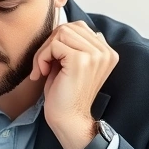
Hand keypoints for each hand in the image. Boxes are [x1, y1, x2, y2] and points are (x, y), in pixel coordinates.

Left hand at [30, 20, 118, 148]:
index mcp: (107, 52)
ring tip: (42, 69)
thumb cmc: (65, 95)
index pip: (79, 28)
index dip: (59, 41)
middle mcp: (105, 51)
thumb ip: (72, 45)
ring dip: (44, 50)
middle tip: (42, 65)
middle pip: (69, 27)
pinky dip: (42, 57)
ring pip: (61, 33)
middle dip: (49, 44)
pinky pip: (54, 45)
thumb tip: (61, 28)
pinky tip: (42, 73)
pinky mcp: (81, 60)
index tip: (51, 62)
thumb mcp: (71, 64)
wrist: (68, 120)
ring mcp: (95, 55)